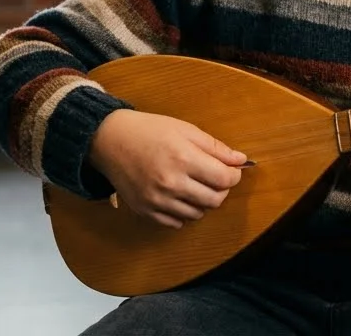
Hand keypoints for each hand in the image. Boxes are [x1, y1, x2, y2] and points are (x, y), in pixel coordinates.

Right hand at [88, 109, 246, 228]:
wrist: (109, 141)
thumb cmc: (149, 131)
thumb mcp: (185, 130)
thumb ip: (215, 147)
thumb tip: (241, 161)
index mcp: (183, 158)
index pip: (224, 179)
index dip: (234, 175)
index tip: (232, 170)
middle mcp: (171, 183)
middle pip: (215, 200)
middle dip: (222, 189)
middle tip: (215, 178)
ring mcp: (157, 200)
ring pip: (197, 213)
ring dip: (203, 201)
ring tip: (195, 184)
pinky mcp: (146, 211)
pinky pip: (177, 222)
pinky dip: (184, 211)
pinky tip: (179, 195)